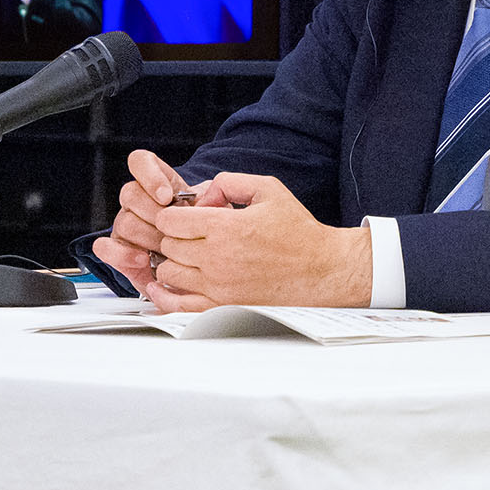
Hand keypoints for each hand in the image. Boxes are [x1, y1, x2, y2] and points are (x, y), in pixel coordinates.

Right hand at [97, 149, 198, 300]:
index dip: (150, 175)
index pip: (140, 162)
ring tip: (168, 250)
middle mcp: (136, 202)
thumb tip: (204, 198)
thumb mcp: (215, 211)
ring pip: (124, 221)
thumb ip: (212, 198)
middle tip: (174, 230)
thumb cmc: (205, 233)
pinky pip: (104, 247)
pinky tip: (143, 259)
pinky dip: (122, 254)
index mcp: (158, 184)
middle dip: (155, 214)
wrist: (196, 265)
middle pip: (130, 193)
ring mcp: (125, 225)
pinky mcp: (118, 251)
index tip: (167, 196)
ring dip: (148, 237)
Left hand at [143, 172, 372, 311]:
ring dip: (172, 262)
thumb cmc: (298, 231)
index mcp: (225, 227)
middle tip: (188, 236)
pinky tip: (167, 286)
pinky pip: (179, 305)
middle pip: (167, 245)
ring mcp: (218, 286)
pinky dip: (167, 296)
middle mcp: (217, 258)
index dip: (172, 215)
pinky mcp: (223, 307)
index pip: (170, 221)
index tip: (182, 217)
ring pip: (168, 273)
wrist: (322, 270)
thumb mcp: (267, 189)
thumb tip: (201, 195)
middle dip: (173, 237)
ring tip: (187, 257)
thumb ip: (228, 182)